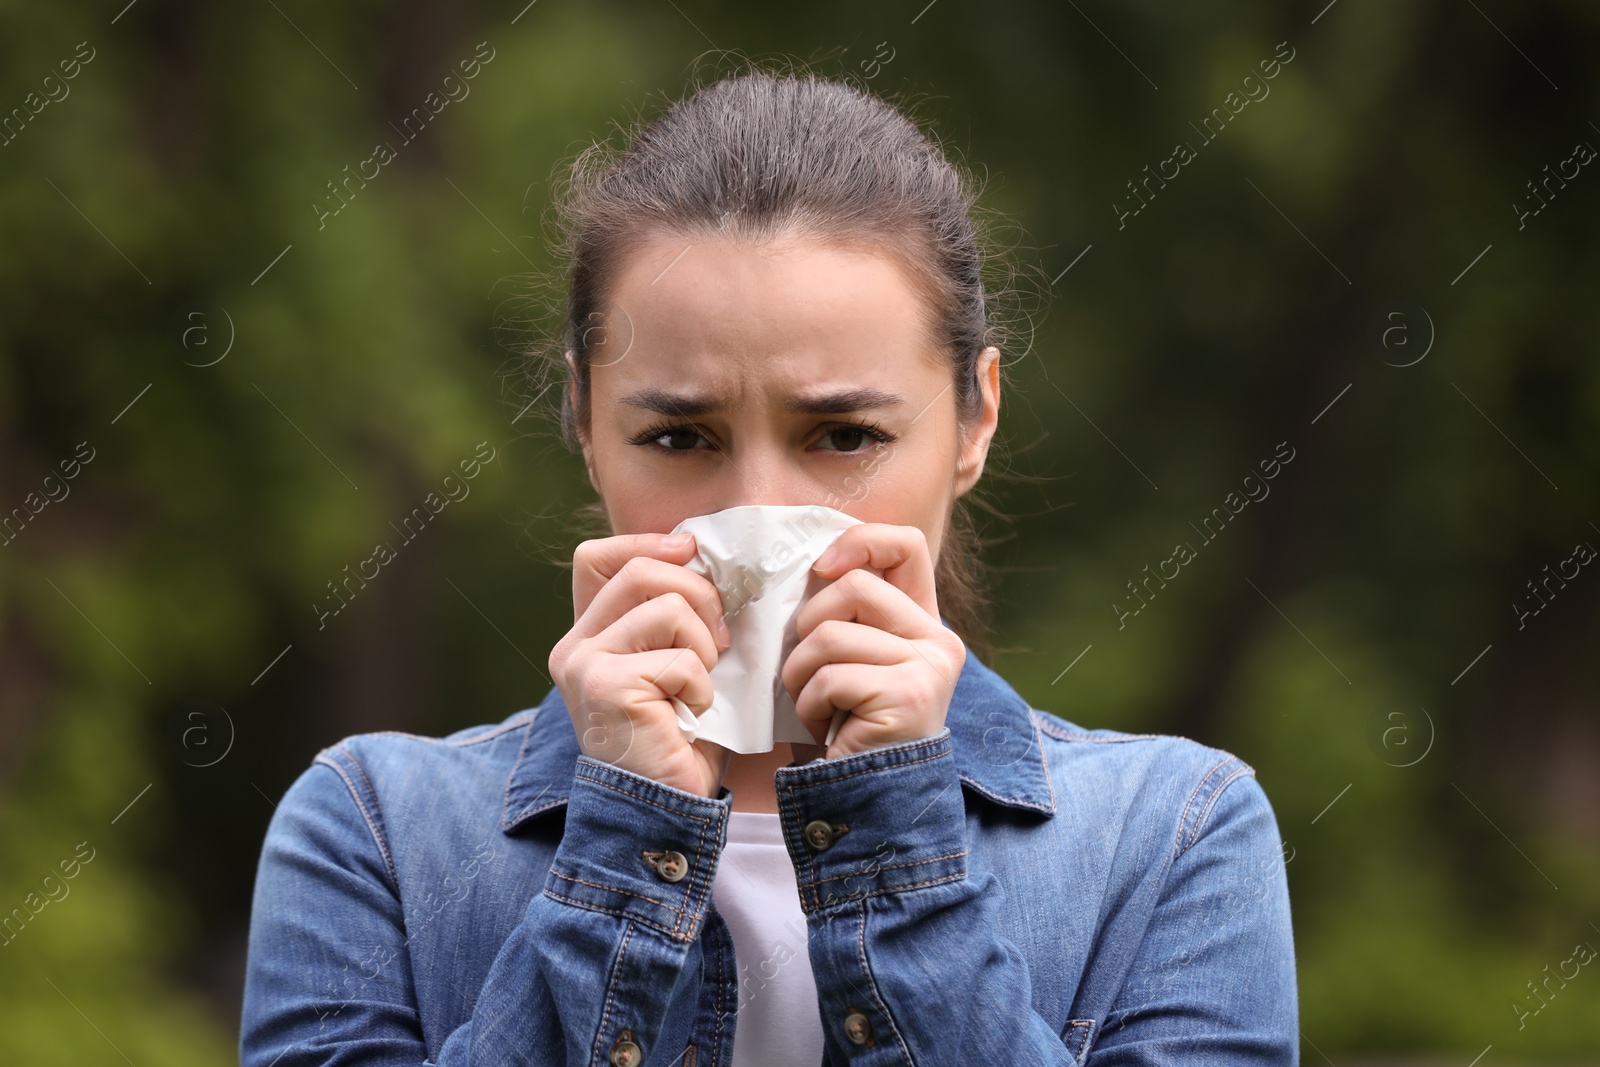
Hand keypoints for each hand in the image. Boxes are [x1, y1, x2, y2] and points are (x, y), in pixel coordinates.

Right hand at [548, 532, 734, 797]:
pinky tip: (692, 715)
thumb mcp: (672, 660)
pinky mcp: (607, 687)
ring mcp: (585, 665)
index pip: (597, 556)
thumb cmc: (679, 736)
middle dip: (698, 596)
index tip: (690, 553)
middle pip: (641, 571)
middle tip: (718, 641)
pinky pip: (680, 658)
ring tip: (699, 686)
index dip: (648, 544)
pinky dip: (702, 687)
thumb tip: (698, 551)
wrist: (666, 809)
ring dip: (703, 647)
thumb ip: (672, 612)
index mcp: (587, 635)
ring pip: (666, 606)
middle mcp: (574, 646)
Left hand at [780, 523, 966, 758]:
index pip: (905, 545)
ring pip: (830, 634)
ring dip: (800, 674)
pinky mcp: (909, 695)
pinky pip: (830, 677)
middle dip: (808, 627)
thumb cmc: (847, 724)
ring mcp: (928, 666)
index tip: (821, 568)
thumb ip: (847, 611)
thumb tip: (810, 565)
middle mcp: (937, 639)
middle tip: (810, 671)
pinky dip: (808, 704)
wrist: (867, 798)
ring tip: (815, 705)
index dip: (858, 542)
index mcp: (923, 621)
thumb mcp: (851, 656)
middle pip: (855, 586)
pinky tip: (825, 727)